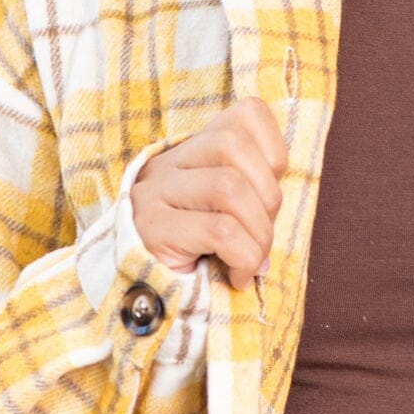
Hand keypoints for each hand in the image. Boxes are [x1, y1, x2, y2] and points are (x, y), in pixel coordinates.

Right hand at [130, 99, 287, 291]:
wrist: (136, 299)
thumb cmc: (194, 256)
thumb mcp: (225, 214)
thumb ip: (251, 195)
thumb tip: (276, 211)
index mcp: (193, 151)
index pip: (246, 114)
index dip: (274, 152)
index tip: (269, 195)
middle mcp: (168, 163)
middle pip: (234, 144)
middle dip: (268, 196)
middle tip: (261, 236)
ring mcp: (154, 193)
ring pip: (228, 187)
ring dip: (258, 233)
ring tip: (251, 261)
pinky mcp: (151, 229)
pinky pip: (219, 230)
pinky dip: (243, 257)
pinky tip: (237, 276)